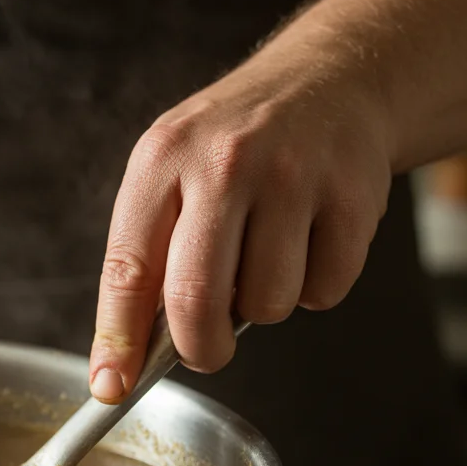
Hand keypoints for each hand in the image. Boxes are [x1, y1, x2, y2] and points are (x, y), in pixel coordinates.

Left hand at [88, 52, 392, 402]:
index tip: (112, 387)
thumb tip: (122, 359)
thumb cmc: (235, 143)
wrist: (330, 78)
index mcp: (162, 160)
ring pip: (267, 305)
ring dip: (264, 307)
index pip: (127, 268)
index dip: (119, 340)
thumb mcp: (170, 173)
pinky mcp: (353, 195)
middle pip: (196, 300)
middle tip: (205, 350)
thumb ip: (145, 256)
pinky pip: (325, 290)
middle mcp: (224, 163)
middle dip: (198, 348)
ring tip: (264, 259)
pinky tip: (308, 240)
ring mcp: (293, 176)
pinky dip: (315, 286)